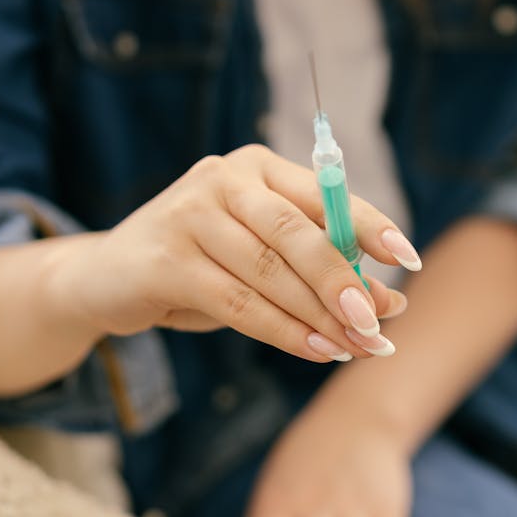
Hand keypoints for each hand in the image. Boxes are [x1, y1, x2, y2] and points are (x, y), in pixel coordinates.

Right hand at [56, 144, 419, 361]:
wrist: (107, 278)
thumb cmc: (201, 264)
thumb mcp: (262, 257)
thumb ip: (317, 268)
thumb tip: (391, 303)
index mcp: (257, 166)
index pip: (325, 194)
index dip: (371, 226)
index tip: (409, 260)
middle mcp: (224, 179)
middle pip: (298, 233)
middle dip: (345, 280)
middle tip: (379, 320)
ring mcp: (190, 215)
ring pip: (271, 273)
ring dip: (319, 316)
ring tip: (355, 347)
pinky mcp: (166, 260)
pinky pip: (239, 302)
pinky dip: (283, 330)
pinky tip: (315, 349)